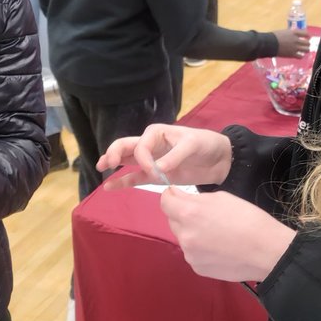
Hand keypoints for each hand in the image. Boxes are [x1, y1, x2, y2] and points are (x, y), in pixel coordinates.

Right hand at [99, 124, 232, 189]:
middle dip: (114, 153)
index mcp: (158, 133)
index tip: (155, 171)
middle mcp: (150, 144)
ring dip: (113, 163)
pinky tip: (109, 187)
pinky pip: (134, 178)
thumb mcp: (193, 145)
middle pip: (125, 146)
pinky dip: (122, 182)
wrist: (219, 160)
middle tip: (107, 164)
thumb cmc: (206, 145)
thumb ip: (175, 156)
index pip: (141, 146)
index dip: (143, 159)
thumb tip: (157, 169)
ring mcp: (151, 161)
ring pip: (126, 160)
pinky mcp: (154, 176)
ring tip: (101, 169)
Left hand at [161, 188, 294, 281]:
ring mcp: (190, 255)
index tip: (177, 195)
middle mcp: (184, 236)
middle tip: (204, 215)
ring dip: (191, 232)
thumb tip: (180, 199)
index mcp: (189, 214)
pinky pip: (192, 253)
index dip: (170, 196)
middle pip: (172, 220)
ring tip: (215, 233)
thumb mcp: (221, 198)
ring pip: (183, 237)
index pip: (164, 202)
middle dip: (182, 214)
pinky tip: (218, 248)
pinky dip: (200, 248)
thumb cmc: (248, 218)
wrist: (266, 251)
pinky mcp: (198, 268)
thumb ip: (195, 199)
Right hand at [273, 29, 310, 57]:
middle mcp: (296, 40)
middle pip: (307, 43)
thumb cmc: (274, 36)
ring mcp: (295, 47)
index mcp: (294, 32)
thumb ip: (290, 33)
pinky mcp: (292, 54)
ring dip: (306, 50)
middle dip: (307, 44)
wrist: (269, 43)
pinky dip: (301, 56)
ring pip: (306, 50)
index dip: (308, 36)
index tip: (308, 37)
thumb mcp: (283, 31)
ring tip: (304, 50)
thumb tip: (292, 35)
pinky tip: (299, 55)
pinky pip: (300, 56)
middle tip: (305, 45)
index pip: (306, 34)